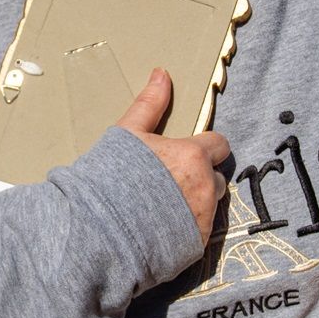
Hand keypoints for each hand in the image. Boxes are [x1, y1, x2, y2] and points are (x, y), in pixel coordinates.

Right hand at [116, 68, 230, 244]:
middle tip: (171, 183)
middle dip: (201, 178)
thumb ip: (149, 104)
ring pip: (211, 205)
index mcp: (193, 155)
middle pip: (216, 177)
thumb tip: (162, 73)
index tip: (187, 154)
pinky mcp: (197, 244)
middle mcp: (206, 186)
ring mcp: (203, 217)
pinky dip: (187, 228)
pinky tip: (162, 228)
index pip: (218, 145)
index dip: (204, 148)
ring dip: (197, 203)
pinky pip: (200, 231)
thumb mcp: (127, 134)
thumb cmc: (111, 177)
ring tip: (165, 207)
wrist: (99, 230)